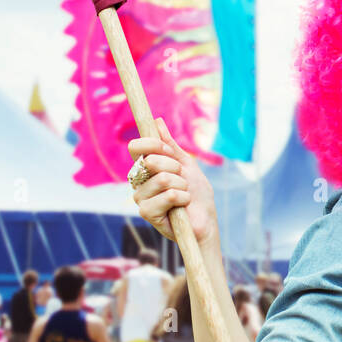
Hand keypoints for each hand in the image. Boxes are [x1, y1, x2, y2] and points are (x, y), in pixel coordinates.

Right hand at [128, 117, 217, 244]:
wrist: (205, 220)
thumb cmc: (196, 194)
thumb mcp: (186, 164)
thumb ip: (170, 145)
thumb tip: (157, 121)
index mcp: (146, 168)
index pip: (137, 147)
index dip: (153, 144)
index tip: (169, 151)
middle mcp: (139, 182)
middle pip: (151, 161)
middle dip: (176, 168)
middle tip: (183, 181)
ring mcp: (141, 197)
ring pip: (163, 179)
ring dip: (182, 186)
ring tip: (184, 195)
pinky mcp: (147, 213)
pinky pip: (168, 195)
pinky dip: (183, 198)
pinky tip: (183, 206)